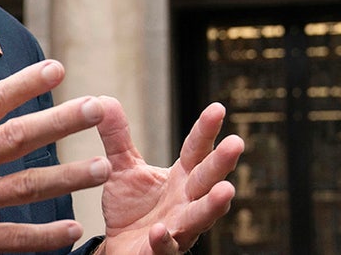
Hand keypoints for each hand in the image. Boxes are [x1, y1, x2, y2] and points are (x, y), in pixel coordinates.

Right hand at [0, 59, 110, 254]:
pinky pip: (14, 238)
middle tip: (97, 108)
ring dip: (68, 177)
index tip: (57, 69)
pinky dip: (45, 235)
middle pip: (19, 137)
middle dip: (61, 121)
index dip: (25, 83)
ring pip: (27, 186)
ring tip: (102, 167)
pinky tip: (73, 228)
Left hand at [94, 98, 243, 253]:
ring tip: (226, 191)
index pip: (196, 151)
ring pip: (200, 217)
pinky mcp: (160, 252)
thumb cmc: (130, 208)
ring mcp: (178, 229)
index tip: (218, 108)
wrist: (119, 247)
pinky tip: (162, 231)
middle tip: (236, 143)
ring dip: (213, 206)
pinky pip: (166, 249)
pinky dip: (165, 241)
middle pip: (207, 181)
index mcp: (181, 179)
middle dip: (221, 163)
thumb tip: (104, 100)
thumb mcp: (122, 168)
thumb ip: (117, 137)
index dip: (206, 131)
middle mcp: (186, 203)